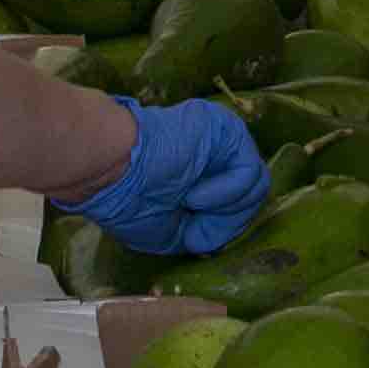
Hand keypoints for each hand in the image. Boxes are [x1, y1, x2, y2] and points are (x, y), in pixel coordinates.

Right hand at [61, 97, 273, 256]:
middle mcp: (216, 157)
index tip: (194, 238)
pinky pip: (248, 170)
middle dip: (226, 221)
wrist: (112, 169)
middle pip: (251, 196)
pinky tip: (196, 196)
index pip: (237, 205)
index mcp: (202, 175)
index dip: (222, 227)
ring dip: (225, 209)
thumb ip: (204, 232)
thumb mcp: (173, 232)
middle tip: (193, 223)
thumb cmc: (130, 203)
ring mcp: (223, 141)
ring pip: (255, 185)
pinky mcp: (227, 129)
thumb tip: (218, 238)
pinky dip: (227, 194)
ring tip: (190, 205)